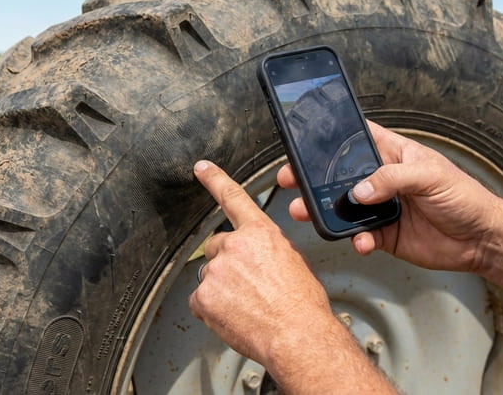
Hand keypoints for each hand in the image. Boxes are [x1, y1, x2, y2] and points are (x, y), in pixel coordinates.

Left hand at [188, 160, 336, 367]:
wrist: (298, 335)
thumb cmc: (303, 305)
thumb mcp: (293, 262)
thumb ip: (267, 249)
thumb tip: (257, 255)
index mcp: (261, 233)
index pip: (233, 198)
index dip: (214, 180)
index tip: (201, 168)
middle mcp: (235, 246)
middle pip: (217, 247)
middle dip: (227, 264)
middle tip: (247, 287)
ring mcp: (217, 270)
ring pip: (209, 276)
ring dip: (221, 288)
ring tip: (247, 306)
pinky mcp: (203, 296)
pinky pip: (200, 301)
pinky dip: (212, 310)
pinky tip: (234, 316)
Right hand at [278, 122, 501, 273]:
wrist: (482, 240)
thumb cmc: (465, 197)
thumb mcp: (431, 176)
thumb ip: (393, 179)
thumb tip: (361, 191)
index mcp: (394, 154)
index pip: (357, 138)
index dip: (332, 137)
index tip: (305, 140)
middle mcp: (383, 179)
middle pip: (340, 175)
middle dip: (314, 178)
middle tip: (292, 181)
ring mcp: (382, 207)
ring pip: (344, 207)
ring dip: (325, 211)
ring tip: (306, 213)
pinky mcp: (385, 235)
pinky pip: (360, 236)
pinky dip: (355, 240)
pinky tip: (360, 242)